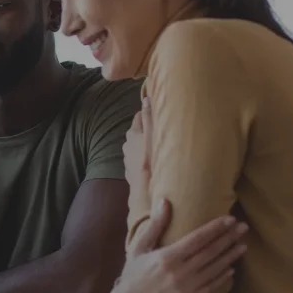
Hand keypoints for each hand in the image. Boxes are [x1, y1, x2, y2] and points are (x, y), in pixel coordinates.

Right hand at [109, 199, 247, 292]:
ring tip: (243, 245)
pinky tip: (232, 269)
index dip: (215, 228)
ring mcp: (186, 289)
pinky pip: (211, 287)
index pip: (197, 239)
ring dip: (230, 256)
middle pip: (210, 252)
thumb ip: (155, 225)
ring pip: (214, 269)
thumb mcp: (139, 247)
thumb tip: (165, 201)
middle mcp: (179, 272)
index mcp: (167, 257)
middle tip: (244, 228)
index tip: (230, 219)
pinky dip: (223, 277)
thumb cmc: (134, 273)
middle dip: (228, 238)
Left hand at [123, 96, 151, 216]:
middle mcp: (127, 145)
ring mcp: (128, 158)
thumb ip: (149, 118)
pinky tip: (156, 159)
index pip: (139, 116)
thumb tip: (146, 99)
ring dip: (148, 142)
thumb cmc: (150, 163)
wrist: (144, 194)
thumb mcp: (152, 138)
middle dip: (149, 126)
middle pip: (139, 130)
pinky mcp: (132, 170)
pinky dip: (147, 155)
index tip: (160, 110)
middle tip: (165, 125)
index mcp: (132, 134)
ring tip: (163, 142)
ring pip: (139, 144)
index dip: (149, 112)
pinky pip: (140, 157)